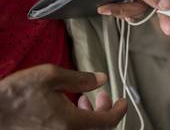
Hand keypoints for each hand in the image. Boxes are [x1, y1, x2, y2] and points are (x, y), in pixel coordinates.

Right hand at [0, 64, 127, 129]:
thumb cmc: (15, 95)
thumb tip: (100, 79)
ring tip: (85, 99)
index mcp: (72, 123)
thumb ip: (80, 78)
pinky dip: (79, 121)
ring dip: (92, 116)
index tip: (122, 101)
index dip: (119, 110)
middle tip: (103, 96)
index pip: (108, 121)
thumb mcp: (50, 76)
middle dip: (105, 110)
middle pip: (99, 129)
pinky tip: (71, 107)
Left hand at [90, 0, 169, 34]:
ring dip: (127, 10)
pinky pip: (132, 12)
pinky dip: (121, 12)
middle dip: (157, 14)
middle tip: (167, 29)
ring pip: (143, 9)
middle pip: (159, 1)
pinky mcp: (131, 1)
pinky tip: (108, 8)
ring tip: (109, 7)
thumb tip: (166, 4)